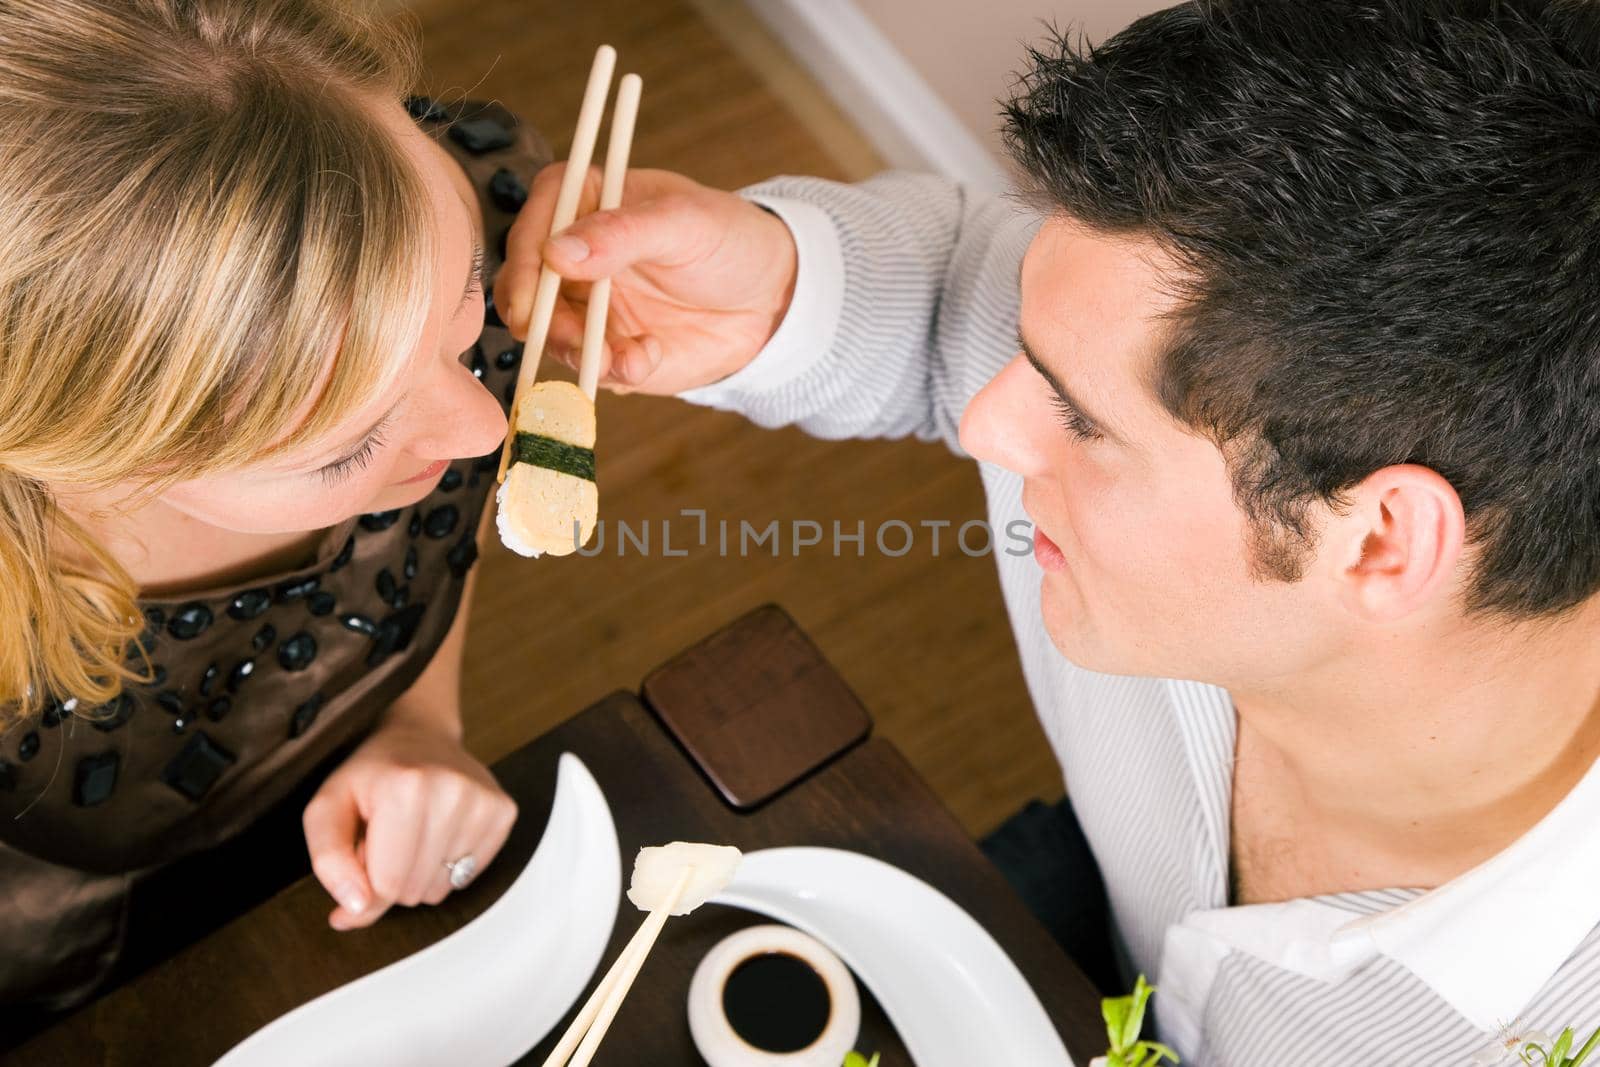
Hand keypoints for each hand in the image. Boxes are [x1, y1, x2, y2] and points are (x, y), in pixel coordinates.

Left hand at [302, 718, 517, 929]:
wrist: (419, 737)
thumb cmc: (371, 776)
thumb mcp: (327, 809)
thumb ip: (329, 862)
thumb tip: (356, 910)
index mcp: (405, 788)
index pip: (386, 885)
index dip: (366, 885)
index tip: (360, 858)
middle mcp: (452, 791)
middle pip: (414, 891)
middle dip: (392, 876)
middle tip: (387, 838)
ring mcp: (484, 801)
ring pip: (442, 890)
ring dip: (420, 873)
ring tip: (413, 835)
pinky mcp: (503, 811)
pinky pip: (469, 876)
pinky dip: (448, 866)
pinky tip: (439, 834)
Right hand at [493, 164, 797, 394]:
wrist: (770, 298)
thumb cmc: (729, 239)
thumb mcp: (684, 222)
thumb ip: (622, 233)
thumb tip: (556, 253)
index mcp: (582, 204)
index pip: (531, 228)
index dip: (521, 266)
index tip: (529, 301)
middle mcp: (572, 259)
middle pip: (525, 293)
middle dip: (543, 323)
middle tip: (575, 341)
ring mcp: (586, 309)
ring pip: (552, 338)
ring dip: (580, 354)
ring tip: (626, 358)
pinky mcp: (608, 351)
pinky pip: (593, 370)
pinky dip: (616, 372)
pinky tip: (650, 356)